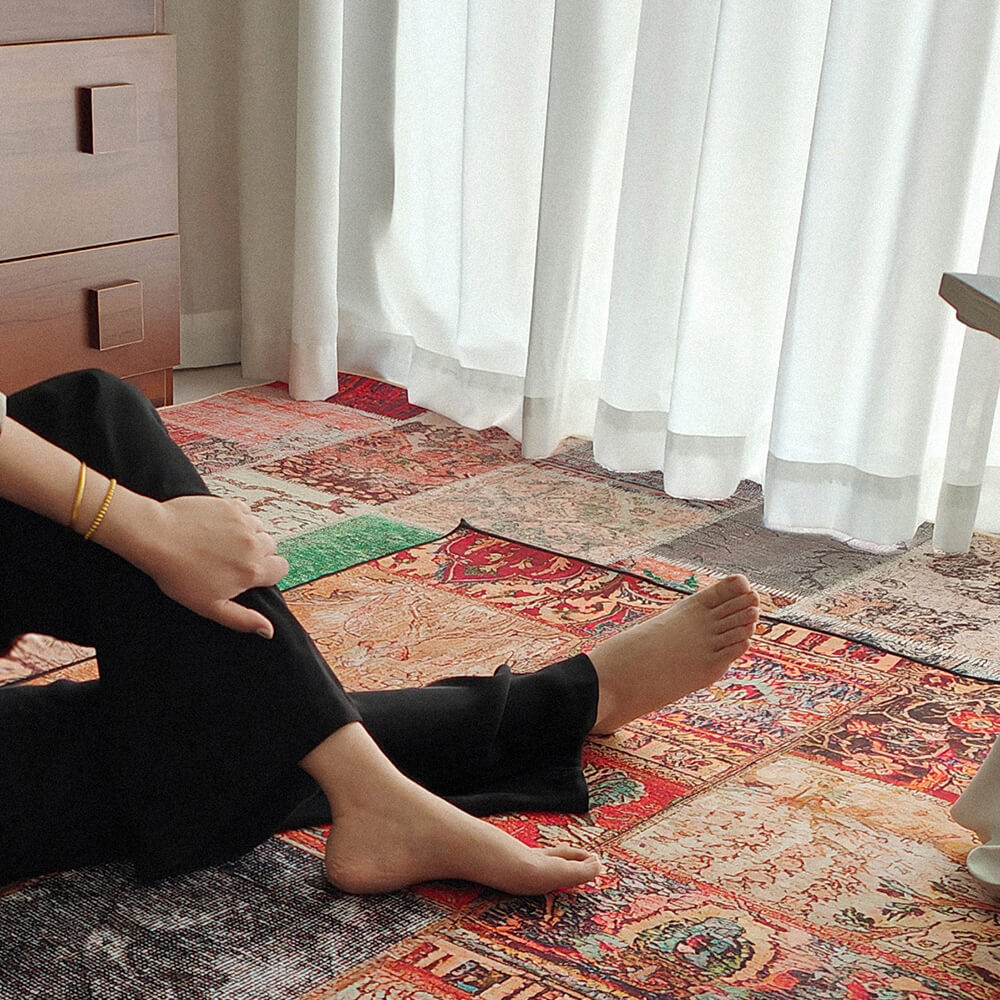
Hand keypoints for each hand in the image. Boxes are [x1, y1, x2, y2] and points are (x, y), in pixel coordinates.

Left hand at [128, 495, 289, 637]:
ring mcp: (243, 522)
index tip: (246, 574)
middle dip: (256, 553)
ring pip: (258, 528)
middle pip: (270, 548)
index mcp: (252, 570)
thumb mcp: (210, 606)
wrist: (155, 537)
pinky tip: (216, 527)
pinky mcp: (230, 505)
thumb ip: (243, 619)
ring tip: (221, 542)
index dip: (266, 573)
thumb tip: (269, 631)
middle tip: (228, 559)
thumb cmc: (178, 575)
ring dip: (247, 534)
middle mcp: (254, 544)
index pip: (281, 569)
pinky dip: (236, 518)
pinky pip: (245, 512)